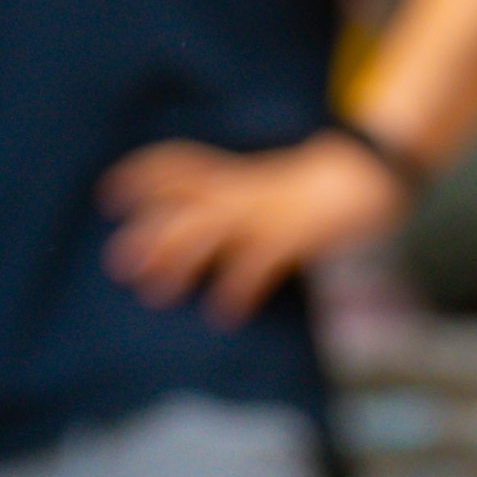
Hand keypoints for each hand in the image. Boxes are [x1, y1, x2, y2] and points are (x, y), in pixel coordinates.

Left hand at [100, 128, 406, 324]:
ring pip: (209, 229)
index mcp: (237, 177)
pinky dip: (237, 285)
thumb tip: (204, 232)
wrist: (368, 172)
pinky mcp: (293, 234)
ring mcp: (266, 211)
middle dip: (147, 234)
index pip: (178, 164)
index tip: (108, 193)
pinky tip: (223, 311)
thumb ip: (237, 200)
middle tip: (117, 264)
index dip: (141, 175)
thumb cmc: (316, 186)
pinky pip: (257, 260)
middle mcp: (243, 190)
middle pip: (182, 206)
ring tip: (154, 293)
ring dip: (178, 259)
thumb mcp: (268, 187)